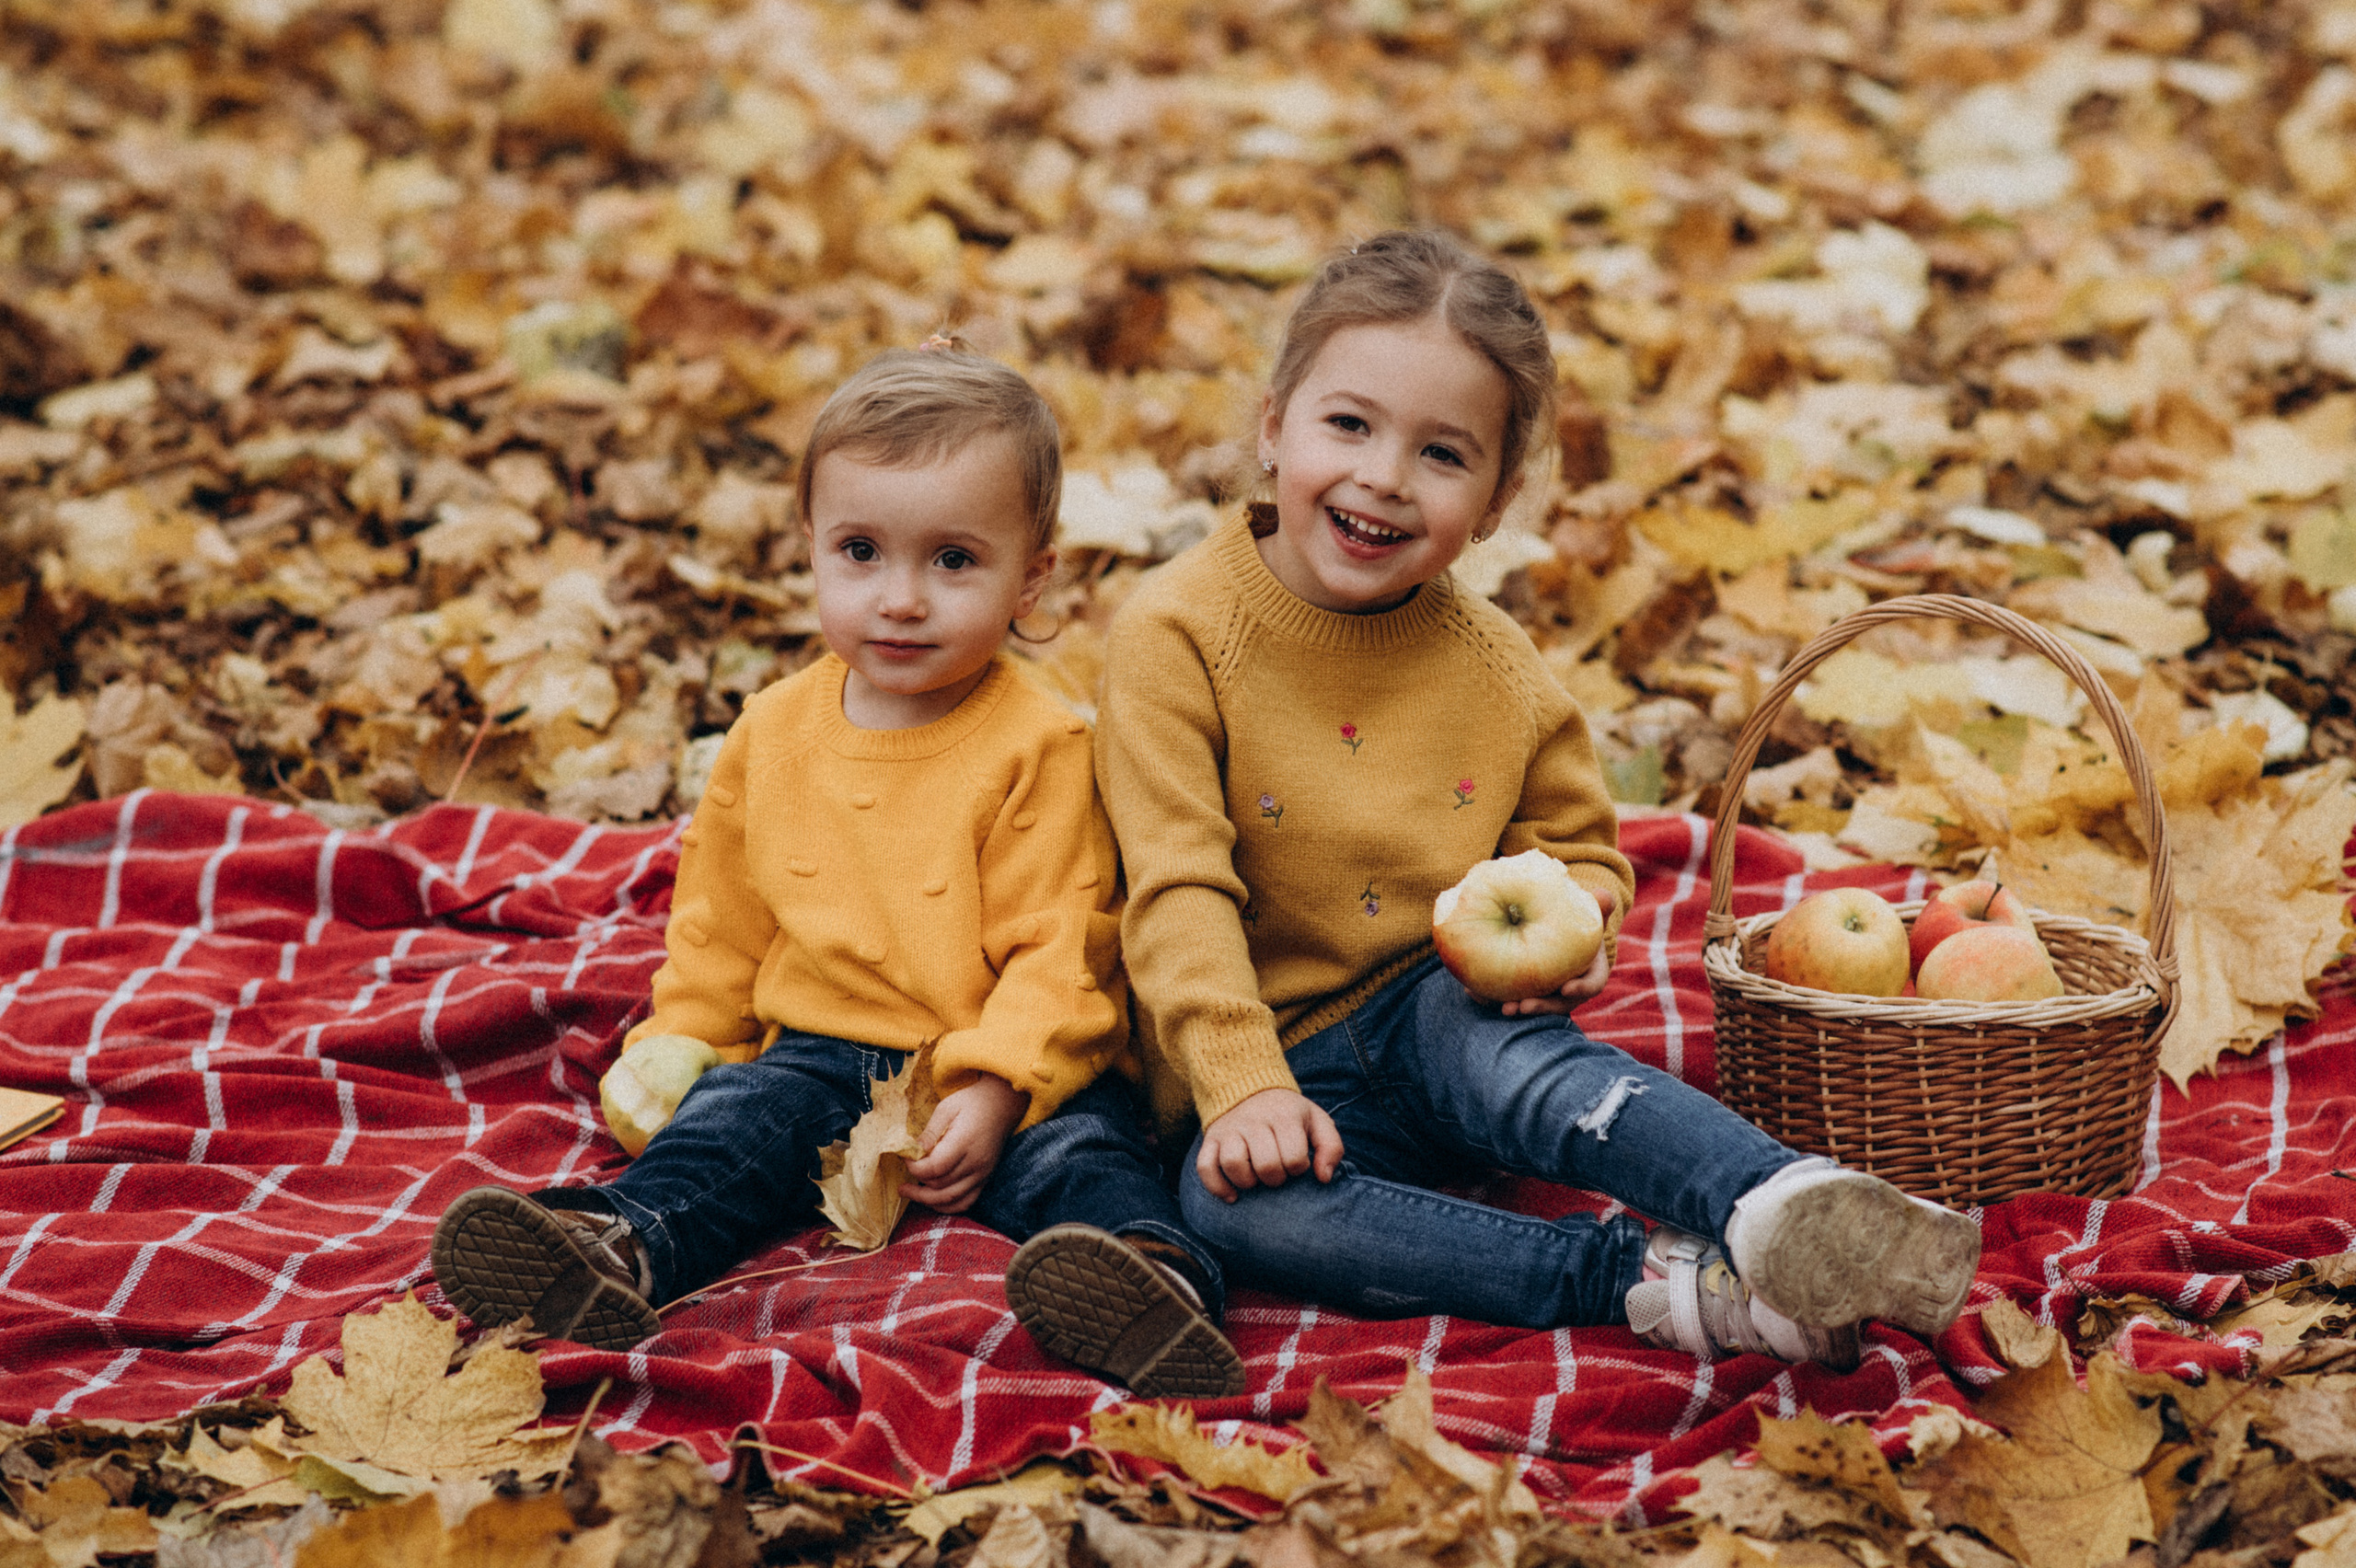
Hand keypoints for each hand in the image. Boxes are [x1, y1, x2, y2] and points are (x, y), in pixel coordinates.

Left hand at [902, 1074, 1028, 1213]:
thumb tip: (912, 1152)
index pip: (935, 1167)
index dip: (915, 1168)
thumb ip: (929, 1132)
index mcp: (964, 1142)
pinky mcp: (985, 1179)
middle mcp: (975, 1163)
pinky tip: (932, 1201)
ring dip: (927, 1200)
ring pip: (951, 1199)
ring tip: (910, 1194)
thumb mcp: (946, 1108)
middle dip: (917, 1185)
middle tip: (901, 1183)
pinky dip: (947, 1206)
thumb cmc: (971, 1103)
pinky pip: (966, 1202)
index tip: (905, 1159)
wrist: (1002, 1105)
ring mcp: (982, 1173)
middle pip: (940, 1186)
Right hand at [1196, 1088, 1343, 1203]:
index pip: (1294, 1158)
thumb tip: (1323, 1178)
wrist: (1249, 1087)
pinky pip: (1205, 1167)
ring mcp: (1230, 1130)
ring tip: (1256, 1180)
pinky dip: (1217, 1186)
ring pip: (1233, 1164)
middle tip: (1277, 1173)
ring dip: (1247, 1182)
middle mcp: (1255, 1121)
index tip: (1297, 1162)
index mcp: (1285, 1116)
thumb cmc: (1288, 1113)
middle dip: (1275, 1179)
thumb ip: (1331, 1148)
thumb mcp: (1317, 1121)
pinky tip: (1232, 1196)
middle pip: (1266, 1165)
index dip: (1299, 1169)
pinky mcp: (1211, 1139)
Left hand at [1499, 883, 1617, 1016]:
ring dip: (1517, 1008)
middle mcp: (1569, 989)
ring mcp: (1547, 994)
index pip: (1591, 985)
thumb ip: (1597, 906)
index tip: (1566, 988)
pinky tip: (1473, 991)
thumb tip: (1604, 895)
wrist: (1554, 931)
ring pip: (1533, 1005)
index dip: (1581, 989)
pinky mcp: (1524, 991)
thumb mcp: (1586, 915)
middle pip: (1559, 1004)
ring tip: (1503, 1007)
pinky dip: (1492, 996)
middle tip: (1523, 1006)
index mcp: (1590, 972)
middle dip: (1541, 1007)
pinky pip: (1510, 996)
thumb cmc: (1574, 923)